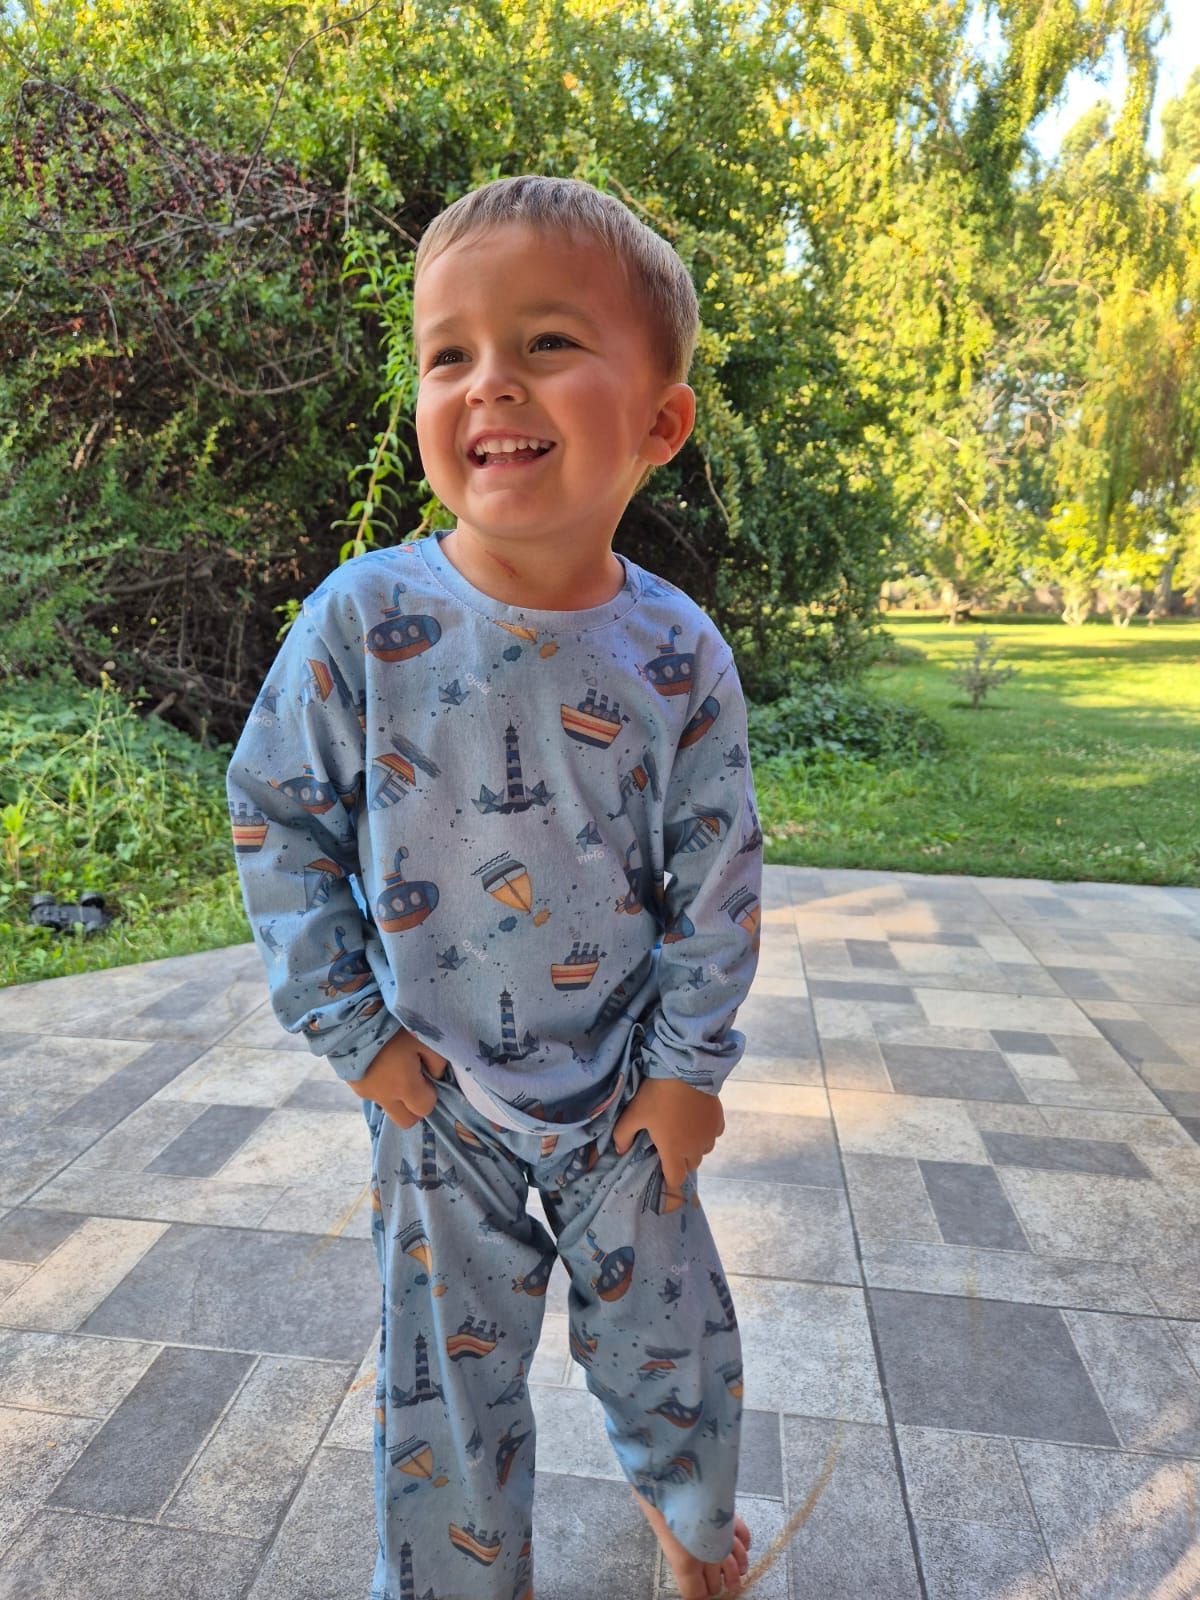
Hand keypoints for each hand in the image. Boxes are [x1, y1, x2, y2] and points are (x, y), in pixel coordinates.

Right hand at [345, 1028, 448, 1127]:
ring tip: (395, 1069)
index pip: (425, 1109)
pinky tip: (380, 1064)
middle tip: (415, 1083)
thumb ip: (437, 1062)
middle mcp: (385, 1096)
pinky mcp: (353, 1085)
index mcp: (405, 1085)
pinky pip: (373, 1094)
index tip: (426, 1076)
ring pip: (388, 1108)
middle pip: (406, 1121)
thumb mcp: (423, 1038)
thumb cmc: (393, 1025)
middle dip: (414, 1108)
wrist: (354, 1016)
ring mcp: (366, 1092)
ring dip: (396, 1097)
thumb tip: (436, 1077)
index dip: (430, 1094)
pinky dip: (380, 1086)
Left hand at [611, 1077, 723, 1192]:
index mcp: (673, 1151)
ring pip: (703, 1151)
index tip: (662, 1170)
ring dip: (694, 1148)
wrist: (685, 1071)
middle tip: (668, 1144)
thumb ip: (623, 1136)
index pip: (676, 1179)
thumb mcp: (633, 1114)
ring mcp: (709, 1135)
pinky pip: (713, 1135)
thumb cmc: (657, 1096)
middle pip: (690, 1165)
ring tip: (683, 1132)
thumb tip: (620, 1151)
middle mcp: (695, 1149)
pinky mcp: (719, 1121)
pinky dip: (705, 1133)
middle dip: (680, 1161)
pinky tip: (697, 1121)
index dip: (669, 1179)